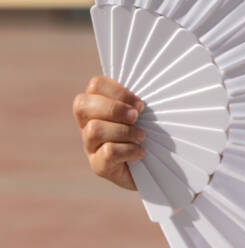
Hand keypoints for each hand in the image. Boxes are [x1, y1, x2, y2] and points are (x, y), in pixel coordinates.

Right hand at [72, 75, 145, 189]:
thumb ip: (139, 97)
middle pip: (82, 106)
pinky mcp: (99, 166)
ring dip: (124, 131)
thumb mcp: (147, 110)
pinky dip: (129, 150)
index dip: (117, 91)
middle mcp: (88, 123)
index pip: (95, 85)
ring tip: (141, 136)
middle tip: (136, 116)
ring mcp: (90, 146)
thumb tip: (149, 83)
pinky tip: (141, 153)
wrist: (157, 166)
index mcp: (100, 104)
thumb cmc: (153, 130)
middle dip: (114, 109)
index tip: (139, 103)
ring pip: (94, 130)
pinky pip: (108, 152)